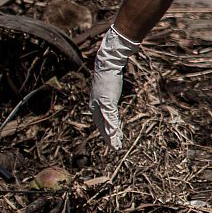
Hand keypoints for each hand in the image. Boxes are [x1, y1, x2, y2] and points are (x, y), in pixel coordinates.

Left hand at [89, 26, 140, 149]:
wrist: (107, 64)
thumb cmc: (108, 74)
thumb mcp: (107, 88)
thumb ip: (107, 95)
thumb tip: (109, 95)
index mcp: (95, 103)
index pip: (100, 121)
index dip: (106, 131)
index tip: (112, 139)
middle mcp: (95, 105)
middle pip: (102, 125)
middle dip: (108, 137)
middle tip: (114, 148)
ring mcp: (100, 104)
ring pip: (106, 123)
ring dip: (111, 135)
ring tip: (116, 145)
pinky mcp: (106, 101)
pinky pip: (110, 116)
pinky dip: (113, 126)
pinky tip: (115, 134)